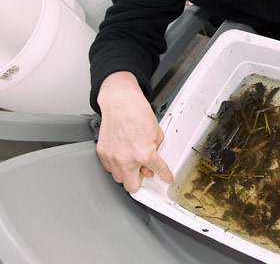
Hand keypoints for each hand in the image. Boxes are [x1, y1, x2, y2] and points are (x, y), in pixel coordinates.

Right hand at [96, 71, 173, 191]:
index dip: (165, 175)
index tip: (166, 178)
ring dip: (127, 173)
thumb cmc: (137, 113)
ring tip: (132, 160)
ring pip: (119, 177)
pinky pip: (109, 167)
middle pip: (131, 186)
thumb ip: (156, 150)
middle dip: (139, 181)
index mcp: (144, 154)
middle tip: (143, 172)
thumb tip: (151, 162)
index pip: (158, 171)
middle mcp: (127, 159)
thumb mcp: (157, 133)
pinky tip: (122, 154)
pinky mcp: (102, 153)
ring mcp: (112, 157)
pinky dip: (116, 164)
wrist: (120, 103)